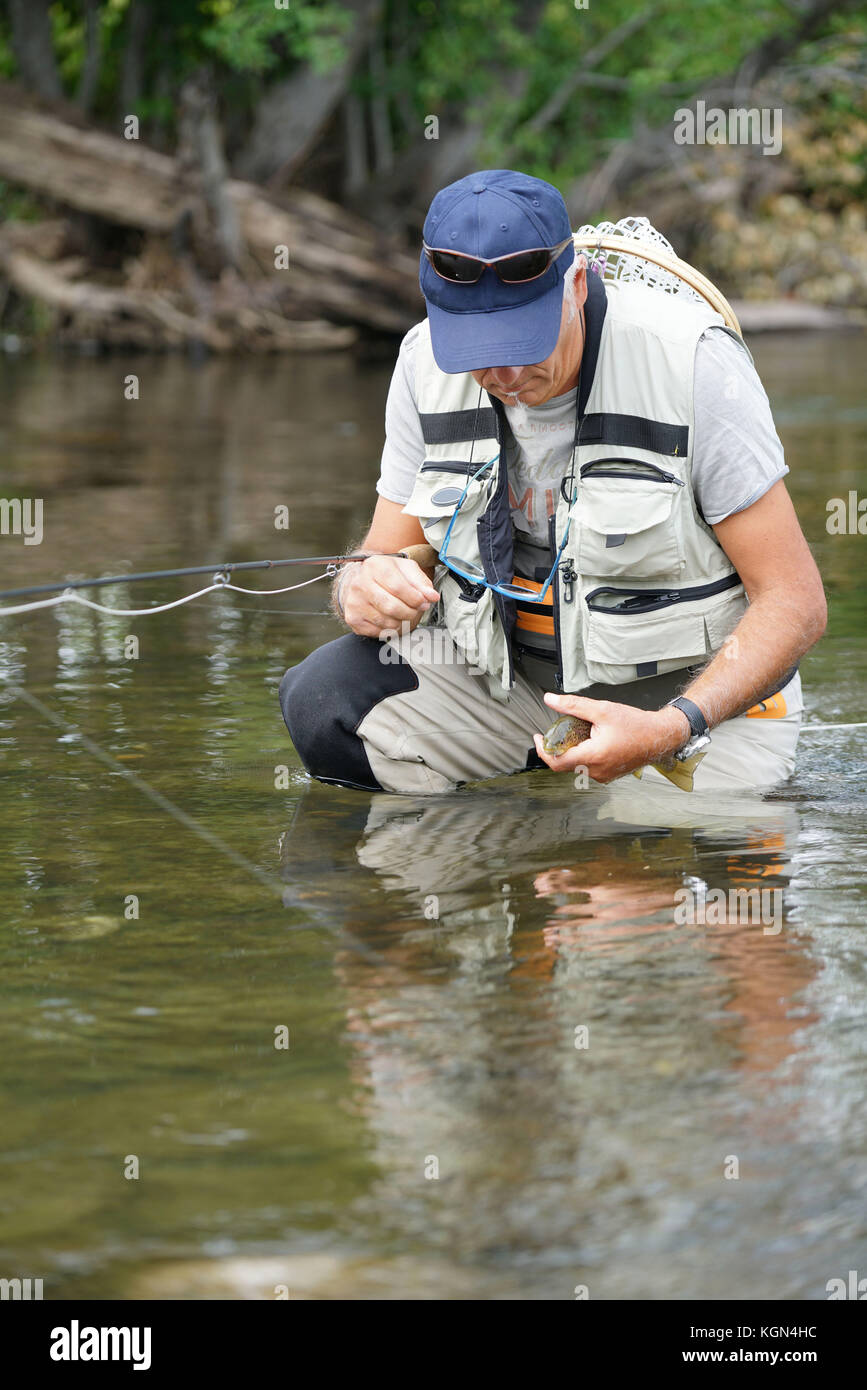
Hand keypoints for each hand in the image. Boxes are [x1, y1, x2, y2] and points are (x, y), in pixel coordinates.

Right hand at [339, 555, 438, 638]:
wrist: (361, 581)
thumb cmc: (385, 575)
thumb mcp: (405, 570)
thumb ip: (421, 582)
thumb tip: (432, 596)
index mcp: (374, 566)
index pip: (398, 587)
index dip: (416, 598)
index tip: (424, 602)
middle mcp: (360, 584)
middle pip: (392, 607)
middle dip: (410, 612)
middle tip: (416, 610)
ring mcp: (355, 602)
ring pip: (387, 622)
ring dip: (402, 621)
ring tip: (403, 613)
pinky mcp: (353, 618)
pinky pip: (379, 631)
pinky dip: (390, 628)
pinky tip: (391, 618)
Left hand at [533, 693, 689, 781]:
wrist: (661, 736)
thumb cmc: (636, 724)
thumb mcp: (602, 709)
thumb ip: (573, 705)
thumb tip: (550, 700)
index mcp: (593, 756)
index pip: (557, 762)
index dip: (543, 750)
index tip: (538, 737)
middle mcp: (597, 771)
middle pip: (565, 764)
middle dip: (558, 747)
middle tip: (559, 731)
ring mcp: (603, 776)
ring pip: (577, 766)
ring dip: (572, 751)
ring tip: (580, 733)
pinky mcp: (609, 775)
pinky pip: (588, 768)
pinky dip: (584, 755)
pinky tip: (592, 740)